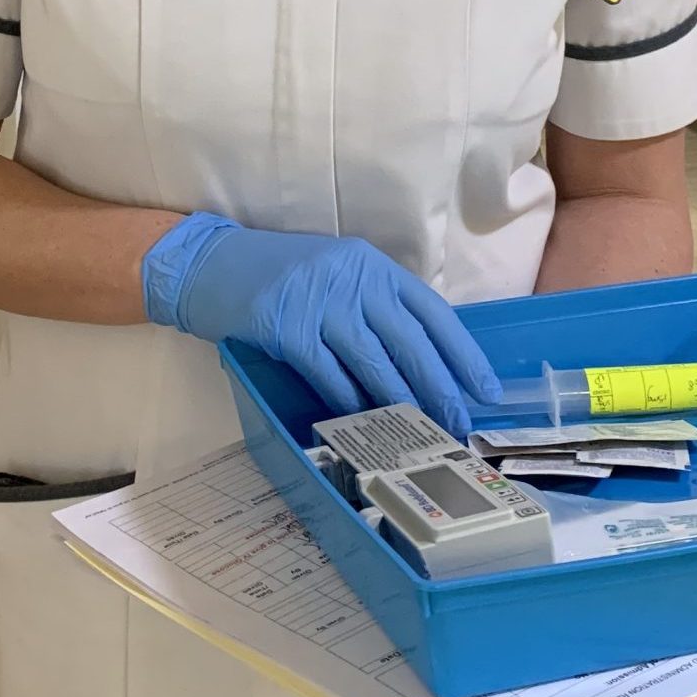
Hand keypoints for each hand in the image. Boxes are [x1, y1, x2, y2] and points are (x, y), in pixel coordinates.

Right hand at [142, 215, 500, 438]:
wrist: (210, 265)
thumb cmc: (281, 276)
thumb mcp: (337, 275)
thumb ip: (375, 306)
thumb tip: (422, 362)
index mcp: (373, 266)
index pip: (432, 312)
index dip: (463, 353)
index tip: (486, 388)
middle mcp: (354, 279)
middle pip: (411, 342)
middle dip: (441, 388)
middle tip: (460, 424)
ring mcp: (320, 301)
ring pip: (375, 362)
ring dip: (401, 403)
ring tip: (421, 432)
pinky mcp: (287, 326)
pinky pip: (328, 374)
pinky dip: (347, 401)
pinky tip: (361, 422)